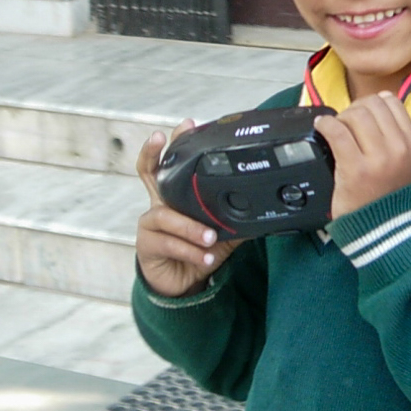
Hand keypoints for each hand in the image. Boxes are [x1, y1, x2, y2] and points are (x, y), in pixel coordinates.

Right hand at [135, 120, 243, 297]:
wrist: (182, 284)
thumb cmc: (196, 251)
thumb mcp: (221, 234)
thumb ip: (235, 220)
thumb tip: (264, 209)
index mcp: (176, 198)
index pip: (170, 166)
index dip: (174, 145)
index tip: (186, 126)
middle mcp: (160, 206)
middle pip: (148, 173)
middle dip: (152, 152)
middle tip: (160, 138)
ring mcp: (150, 225)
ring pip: (165, 217)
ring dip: (190, 227)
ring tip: (210, 238)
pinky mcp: (147, 245)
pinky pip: (168, 243)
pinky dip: (190, 251)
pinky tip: (205, 257)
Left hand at [314, 92, 410, 218]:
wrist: (380, 228)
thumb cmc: (387, 194)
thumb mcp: (404, 162)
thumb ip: (395, 133)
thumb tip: (378, 99)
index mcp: (410, 143)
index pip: (392, 102)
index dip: (372, 102)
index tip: (362, 113)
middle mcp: (397, 148)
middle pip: (370, 106)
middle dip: (354, 109)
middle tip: (345, 123)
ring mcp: (377, 158)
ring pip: (355, 115)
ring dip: (340, 118)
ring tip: (335, 129)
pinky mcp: (354, 168)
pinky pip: (337, 132)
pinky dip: (325, 125)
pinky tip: (321, 127)